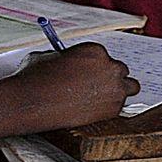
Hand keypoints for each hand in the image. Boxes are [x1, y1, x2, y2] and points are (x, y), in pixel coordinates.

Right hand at [7, 43, 138, 128]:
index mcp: (94, 51)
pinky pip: (120, 107)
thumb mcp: (47, 57)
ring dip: (117, 91)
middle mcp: (109, 67)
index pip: (104, 56)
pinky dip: (109, 108)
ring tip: (99, 98)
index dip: (95, 65)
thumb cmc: (35, 78)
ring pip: (130, 88)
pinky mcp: (113, 109)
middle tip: (94, 85)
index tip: (87, 73)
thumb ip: (62, 57)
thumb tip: (65, 61)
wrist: (31, 102)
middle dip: (109, 77)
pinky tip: (92, 110)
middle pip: (120, 70)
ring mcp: (114, 89)